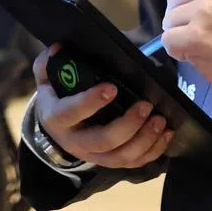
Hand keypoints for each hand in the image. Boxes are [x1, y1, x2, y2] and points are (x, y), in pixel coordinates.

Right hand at [32, 44, 173, 169]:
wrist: (56, 127)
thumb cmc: (56, 96)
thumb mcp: (45, 77)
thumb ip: (48, 62)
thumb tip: (59, 47)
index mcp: (58, 117)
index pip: (72, 112)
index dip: (91, 102)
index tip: (112, 87)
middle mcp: (76, 141)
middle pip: (103, 141)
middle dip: (128, 125)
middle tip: (146, 105)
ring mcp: (94, 155)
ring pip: (121, 157)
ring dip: (144, 140)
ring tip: (160, 120)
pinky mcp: (110, 161)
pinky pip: (133, 163)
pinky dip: (152, 151)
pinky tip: (165, 134)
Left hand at [161, 0, 211, 103]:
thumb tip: (182, 4)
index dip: (193, 4)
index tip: (210, 19)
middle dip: (182, 18)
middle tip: (203, 34)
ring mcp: (205, 11)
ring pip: (170, 20)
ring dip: (181, 35)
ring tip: (205, 45)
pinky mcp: (196, 36)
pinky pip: (169, 41)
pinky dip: (178, 51)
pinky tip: (197, 55)